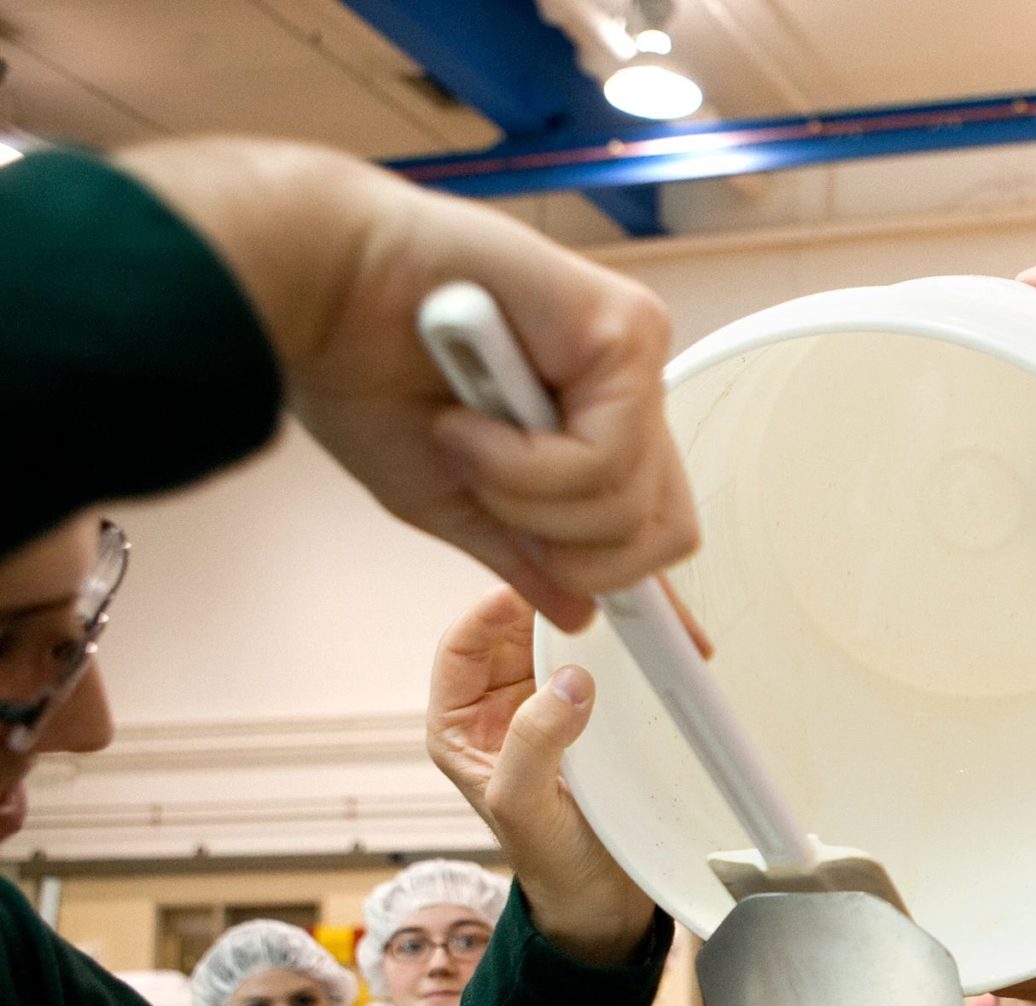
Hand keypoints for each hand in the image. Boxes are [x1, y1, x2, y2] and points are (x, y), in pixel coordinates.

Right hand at [116, 139, 696, 630]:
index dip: (643, 581)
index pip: (657, 520)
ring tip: (464, 437)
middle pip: (665, 528)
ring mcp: (633, 356)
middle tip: (490, 498)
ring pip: (631, 503)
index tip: (655, 634)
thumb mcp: (446, 497)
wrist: (316, 286)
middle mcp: (624, 388)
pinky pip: (608, 456)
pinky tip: (469, 416)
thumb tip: (579, 610)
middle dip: (571, 549)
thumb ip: (520, 550)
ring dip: (526, 497)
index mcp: (591, 420)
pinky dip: (525, 463)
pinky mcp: (627, 328)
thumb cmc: (361, 370)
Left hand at [426, 587, 655, 963]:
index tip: (538, 590)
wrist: (605, 901)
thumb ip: (533, 744)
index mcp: (461, 724)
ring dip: (599, 620)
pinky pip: (603, 660)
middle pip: (517, 629)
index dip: (493, 611)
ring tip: (638, 610)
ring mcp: (548, 706)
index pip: (464, 645)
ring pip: (563, 638)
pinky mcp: (594, 712)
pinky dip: (627, 645)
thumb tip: (569, 680)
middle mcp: (500, 706)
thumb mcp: (525, 808)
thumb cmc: (552, 863)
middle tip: (602, 587)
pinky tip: (656, 642)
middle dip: (557, 602)